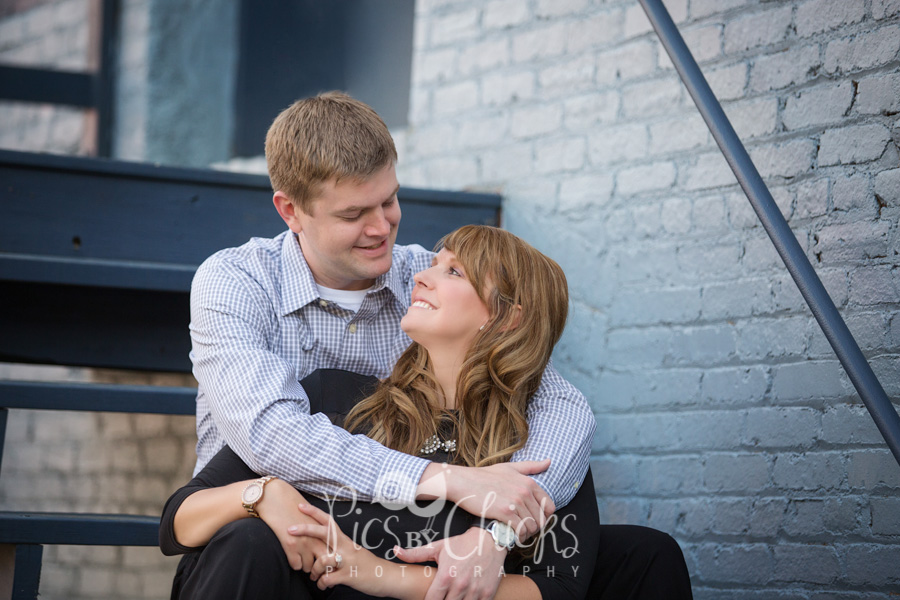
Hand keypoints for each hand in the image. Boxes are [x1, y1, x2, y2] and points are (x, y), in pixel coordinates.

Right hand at [256, 479, 326, 570]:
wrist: (276, 498)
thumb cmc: (293, 504)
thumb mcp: (312, 515)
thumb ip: (319, 528)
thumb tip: (323, 542)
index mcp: (323, 528)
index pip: (333, 551)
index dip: (330, 559)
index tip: (326, 561)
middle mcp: (316, 537)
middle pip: (323, 561)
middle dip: (319, 567)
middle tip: (315, 568)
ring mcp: (304, 542)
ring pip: (308, 566)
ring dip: (305, 565)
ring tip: (301, 559)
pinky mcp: (290, 546)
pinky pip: (296, 565)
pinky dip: (294, 563)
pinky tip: (292, 556)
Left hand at [292, 502, 390, 595]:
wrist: (386, 576)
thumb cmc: (366, 565)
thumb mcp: (352, 552)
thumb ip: (337, 549)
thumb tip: (319, 549)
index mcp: (346, 540)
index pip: (329, 521)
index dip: (314, 513)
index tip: (300, 506)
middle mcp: (346, 547)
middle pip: (323, 533)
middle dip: (305, 529)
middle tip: (290, 529)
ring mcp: (347, 560)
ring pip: (321, 559)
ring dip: (314, 570)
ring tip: (314, 577)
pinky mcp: (348, 575)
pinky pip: (327, 578)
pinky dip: (322, 583)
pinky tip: (323, 585)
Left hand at [395, 526, 506, 599]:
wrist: (489, 539)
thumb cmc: (462, 544)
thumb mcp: (437, 547)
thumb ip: (415, 554)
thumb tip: (396, 551)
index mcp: (446, 576)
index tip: (429, 598)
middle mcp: (460, 586)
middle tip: (442, 595)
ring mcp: (475, 591)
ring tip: (453, 596)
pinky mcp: (488, 593)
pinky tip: (465, 598)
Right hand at [420, 460, 554, 538]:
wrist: (464, 482)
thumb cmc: (485, 476)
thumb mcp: (510, 467)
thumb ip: (531, 466)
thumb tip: (549, 461)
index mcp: (529, 482)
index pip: (549, 506)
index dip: (544, 517)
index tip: (534, 520)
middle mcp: (524, 492)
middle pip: (541, 519)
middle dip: (535, 527)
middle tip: (524, 529)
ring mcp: (515, 502)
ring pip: (532, 527)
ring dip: (526, 534)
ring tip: (517, 533)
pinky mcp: (504, 512)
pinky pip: (520, 530)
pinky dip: (518, 536)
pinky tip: (511, 535)